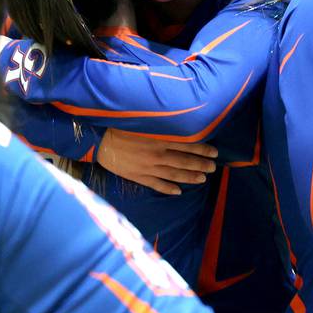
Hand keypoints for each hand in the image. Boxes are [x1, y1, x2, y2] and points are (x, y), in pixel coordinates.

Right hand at [97, 128, 216, 194]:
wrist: (98, 139)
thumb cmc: (121, 125)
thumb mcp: (145, 121)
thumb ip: (163, 124)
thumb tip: (181, 124)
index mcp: (160, 139)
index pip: (188, 145)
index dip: (203, 149)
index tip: (214, 152)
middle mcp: (157, 155)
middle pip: (184, 161)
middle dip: (201, 165)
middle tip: (213, 167)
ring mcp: (148, 168)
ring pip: (174, 174)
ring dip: (189, 177)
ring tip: (202, 179)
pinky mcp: (138, 177)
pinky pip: (156, 185)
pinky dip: (168, 188)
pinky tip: (178, 191)